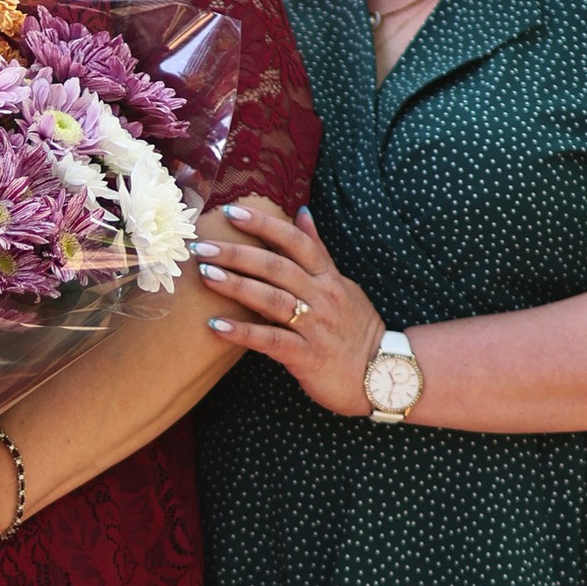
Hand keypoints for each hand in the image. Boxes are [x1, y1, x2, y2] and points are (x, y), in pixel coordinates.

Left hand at [192, 197, 384, 419]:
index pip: (296, 241)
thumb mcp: (341, 284)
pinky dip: (242, 332)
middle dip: (237, 254)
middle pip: (277, 267)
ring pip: (272, 300)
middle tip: (202, 246)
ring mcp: (315, 326)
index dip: (264, 224)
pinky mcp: (308, 356)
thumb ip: (318, 250)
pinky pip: (270, 341)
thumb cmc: (354, 327)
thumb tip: (302, 212)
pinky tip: (216, 324)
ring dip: (236, 286)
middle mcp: (322, 297)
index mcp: (328, 277)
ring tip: (205, 275)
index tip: (232, 211)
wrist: (383, 374)